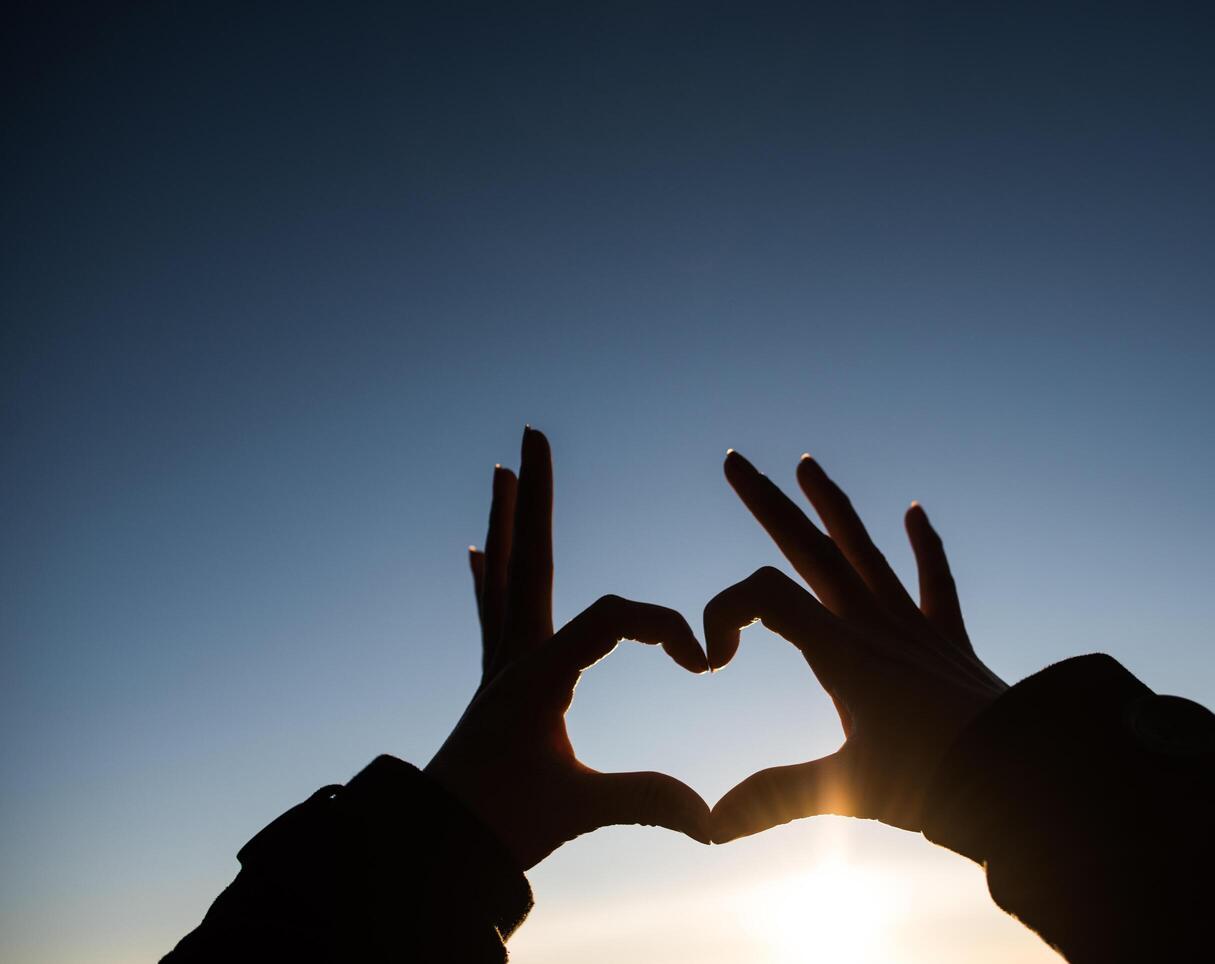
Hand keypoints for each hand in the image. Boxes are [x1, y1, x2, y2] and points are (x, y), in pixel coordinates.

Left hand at [425, 428, 711, 869]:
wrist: (436, 847)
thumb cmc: (503, 824)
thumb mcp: (582, 809)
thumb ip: (648, 801)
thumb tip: (711, 819)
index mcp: (540, 673)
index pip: (613, 617)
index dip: (664, 628)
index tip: (702, 665)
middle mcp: (514, 656)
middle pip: (530, 558)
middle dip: (537, 496)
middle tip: (531, 435)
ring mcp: (499, 666)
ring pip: (505, 577)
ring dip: (509, 522)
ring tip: (502, 471)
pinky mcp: (494, 684)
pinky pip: (490, 614)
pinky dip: (487, 577)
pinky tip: (474, 552)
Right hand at [706, 451, 1008, 841]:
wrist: (1021, 774)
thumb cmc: (936, 782)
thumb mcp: (848, 788)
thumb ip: (777, 798)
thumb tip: (711, 825)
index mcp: (842, 651)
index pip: (766, 596)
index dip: (726, 611)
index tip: (713, 661)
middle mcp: (874, 624)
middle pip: (810, 548)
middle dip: (768, 504)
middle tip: (734, 461)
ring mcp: (913, 627)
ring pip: (865, 551)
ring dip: (833, 507)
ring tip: (808, 462)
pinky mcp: (947, 642)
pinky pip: (935, 582)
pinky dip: (925, 546)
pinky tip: (916, 512)